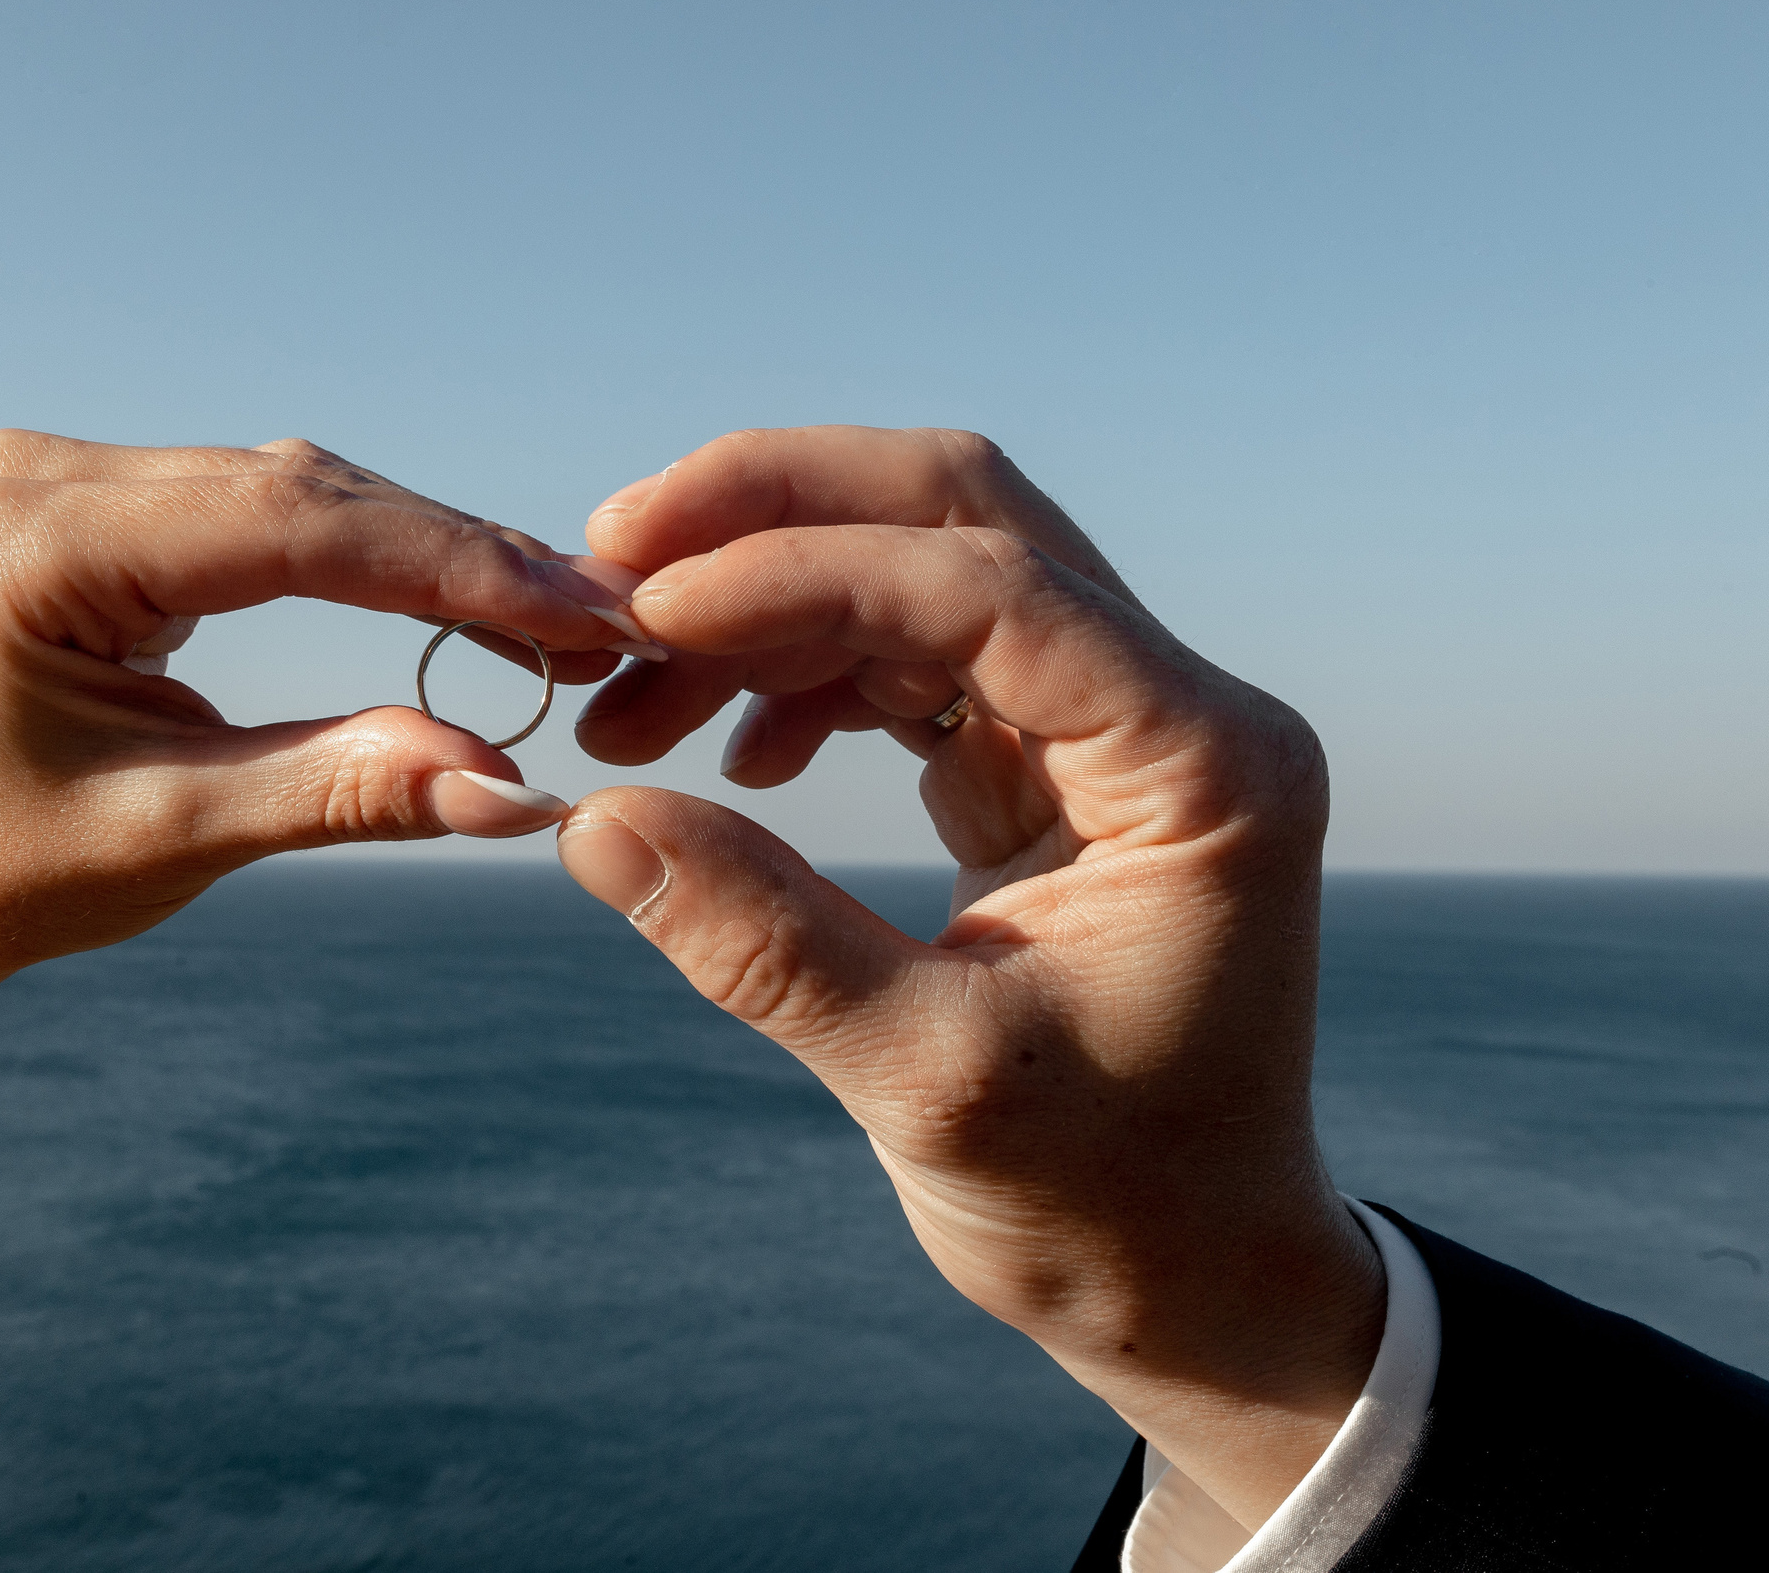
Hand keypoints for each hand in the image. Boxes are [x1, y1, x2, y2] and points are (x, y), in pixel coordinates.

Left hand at [0, 429, 641, 982]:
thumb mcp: (173, 838)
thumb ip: (340, 789)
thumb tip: (514, 784)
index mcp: (32, 539)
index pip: (286, 526)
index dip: (449, 567)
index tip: (582, 615)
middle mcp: (43, 474)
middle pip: (304, 495)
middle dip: (460, 558)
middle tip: (608, 620)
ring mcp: (68, 478)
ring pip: (299, 496)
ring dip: (431, 554)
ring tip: (564, 614)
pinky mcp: (103, 506)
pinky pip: (266, 516)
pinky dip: (371, 559)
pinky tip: (467, 594)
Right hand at [556, 426, 1381, 1527]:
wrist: (1191, 1279)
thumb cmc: (1104, 1204)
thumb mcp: (926, 1083)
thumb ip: (764, 942)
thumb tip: (593, 819)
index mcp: (1199, 767)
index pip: (990, 590)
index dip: (802, 575)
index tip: (642, 611)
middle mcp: (1172, 711)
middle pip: (963, 516)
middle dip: (776, 513)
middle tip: (609, 555)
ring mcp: (1112, 727)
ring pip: (921, 571)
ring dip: (764, 601)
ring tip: (626, 697)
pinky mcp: (1051, 765)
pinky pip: (910, 658)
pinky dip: (798, 671)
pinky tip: (722, 752)